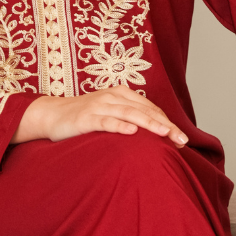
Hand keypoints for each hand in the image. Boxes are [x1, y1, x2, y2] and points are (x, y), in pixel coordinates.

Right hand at [11, 86, 189, 147]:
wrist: (52, 114)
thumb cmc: (85, 117)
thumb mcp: (109, 114)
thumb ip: (129, 119)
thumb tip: (154, 136)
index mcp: (121, 94)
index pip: (150, 108)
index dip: (167, 123)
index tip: (182, 140)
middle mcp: (113, 97)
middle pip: (145, 110)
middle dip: (165, 126)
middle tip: (182, 140)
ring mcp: (99, 106)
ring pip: (129, 113)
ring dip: (149, 124)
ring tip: (165, 133)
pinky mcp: (86, 117)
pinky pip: (106, 121)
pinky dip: (120, 125)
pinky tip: (132, 131)